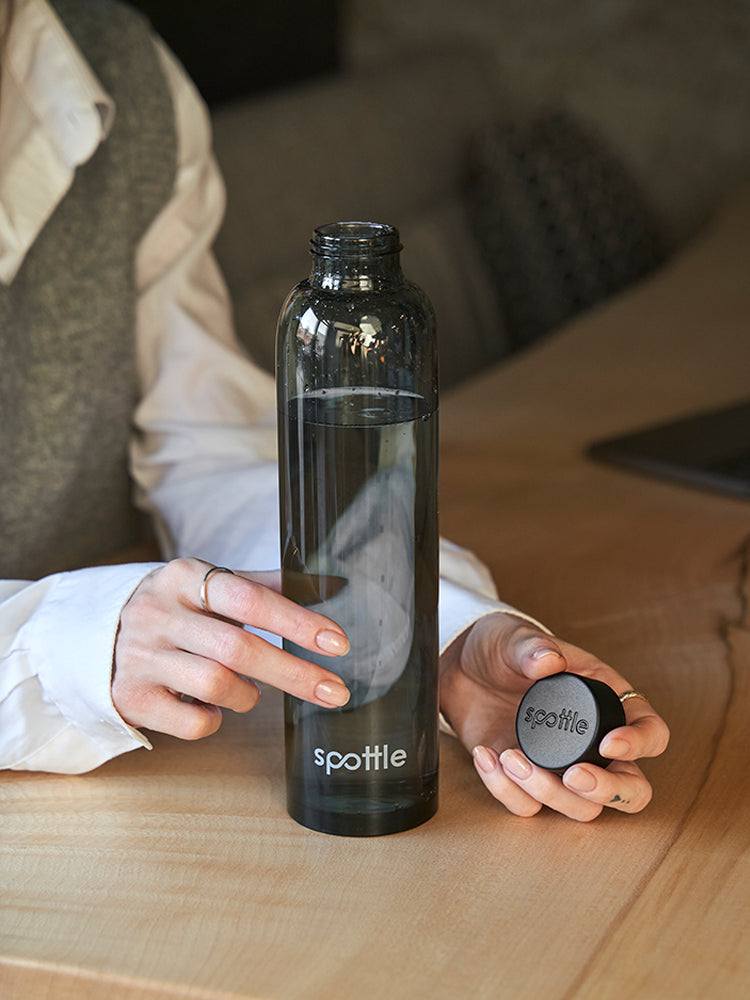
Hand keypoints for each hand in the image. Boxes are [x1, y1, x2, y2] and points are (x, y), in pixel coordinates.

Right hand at [112, 558, 349, 739]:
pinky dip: (215, 718)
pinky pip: (193, 721)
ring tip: (250, 690)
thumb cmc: (176, 611)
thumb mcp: (210, 586)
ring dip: (248, 695)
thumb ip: (266, 586)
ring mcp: (140, 657)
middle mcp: (158, 614)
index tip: (336, 642)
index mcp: (183, 578)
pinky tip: (213, 706)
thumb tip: (330, 584)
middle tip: (334, 691)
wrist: (99, 637)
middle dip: (293, 673)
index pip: (248, 599)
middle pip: (238, 649)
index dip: (296, 622)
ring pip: (216, 685)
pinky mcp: (132, 697)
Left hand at [439, 612, 669, 820]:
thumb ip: (532, 647)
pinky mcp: (527, 782)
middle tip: (574, 777)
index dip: (640, 744)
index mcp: (607, 700)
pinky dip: (506, 791)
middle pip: (631, 789)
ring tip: (511, 757)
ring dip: (548, 793)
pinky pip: (529, 808)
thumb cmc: (501, 650)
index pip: (651, 732)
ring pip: (582, 809)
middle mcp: (592, 742)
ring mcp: (562, 767)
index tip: (609, 745)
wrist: (460, 668)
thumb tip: (549, 660)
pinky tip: (487, 756)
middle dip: (608, 791)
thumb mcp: (513, 639)